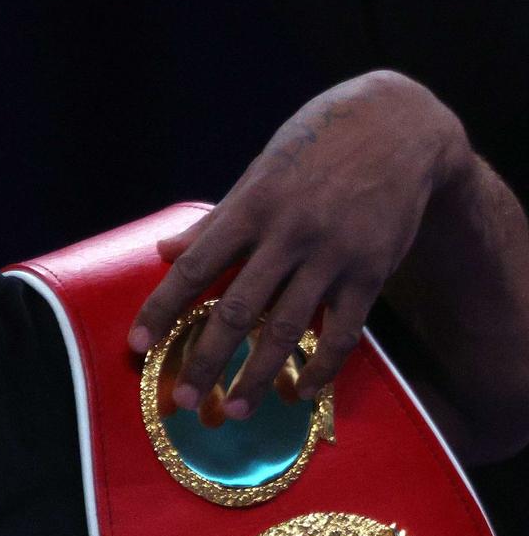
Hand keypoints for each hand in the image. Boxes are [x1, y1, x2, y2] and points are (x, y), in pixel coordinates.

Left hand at [129, 70, 470, 420]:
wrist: (398, 125)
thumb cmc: (315, 146)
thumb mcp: (259, 173)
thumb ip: (215, 221)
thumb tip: (165, 254)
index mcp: (251, 207)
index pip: (195, 267)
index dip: (163, 308)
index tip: (137, 344)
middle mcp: (288, 235)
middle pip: (236, 310)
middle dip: (206, 359)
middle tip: (184, 398)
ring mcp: (332, 256)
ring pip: (286, 329)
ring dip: (257, 375)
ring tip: (235, 409)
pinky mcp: (371, 272)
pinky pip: (342, 331)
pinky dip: (321, 367)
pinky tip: (300, 393)